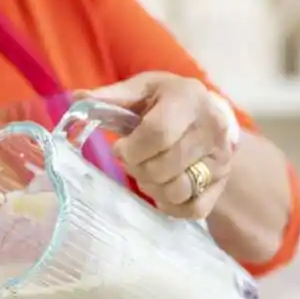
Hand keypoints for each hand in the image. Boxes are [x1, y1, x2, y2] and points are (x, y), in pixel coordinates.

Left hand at [87, 72, 235, 219]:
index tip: (120, 148)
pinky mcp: (222, 183)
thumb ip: (111, 96)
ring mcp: (221, 159)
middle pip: (165, 167)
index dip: (131, 148)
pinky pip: (194, 209)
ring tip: (148, 173)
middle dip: (138, 168)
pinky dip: (171, 206)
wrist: (208, 112)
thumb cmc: (167, 100)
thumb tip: (77, 99)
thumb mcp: (142, 89)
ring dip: (153, 187)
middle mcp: (212, 129)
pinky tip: (162, 189)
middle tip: (133, 160)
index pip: (158, 134)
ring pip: (179, 190)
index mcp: (188, 99)